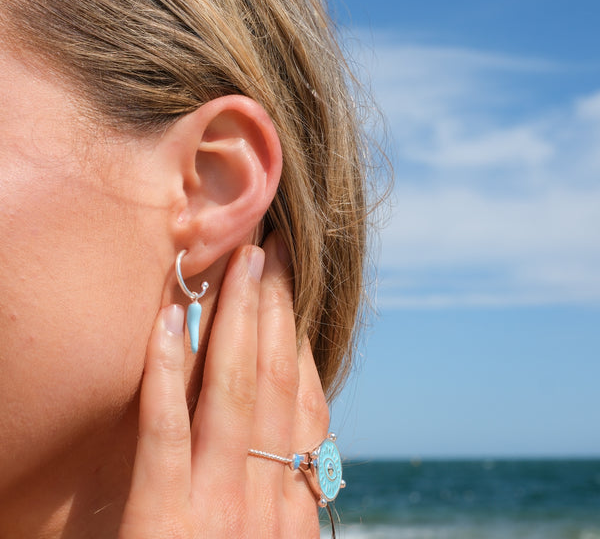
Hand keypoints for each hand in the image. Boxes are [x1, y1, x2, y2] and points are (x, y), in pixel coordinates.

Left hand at [118, 234, 329, 537]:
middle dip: (276, 309)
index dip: (299, 337)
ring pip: (233, 393)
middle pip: (275, 381)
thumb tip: (302, 446)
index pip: (303, 402)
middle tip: (274, 250)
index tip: (293, 289)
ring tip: (239, 263)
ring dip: (237, 321)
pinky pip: (164, 435)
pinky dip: (167, 374)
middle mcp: (268, 499)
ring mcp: (217, 509)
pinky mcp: (161, 527)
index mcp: (293, 506)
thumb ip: (289, 499)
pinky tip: (168, 322)